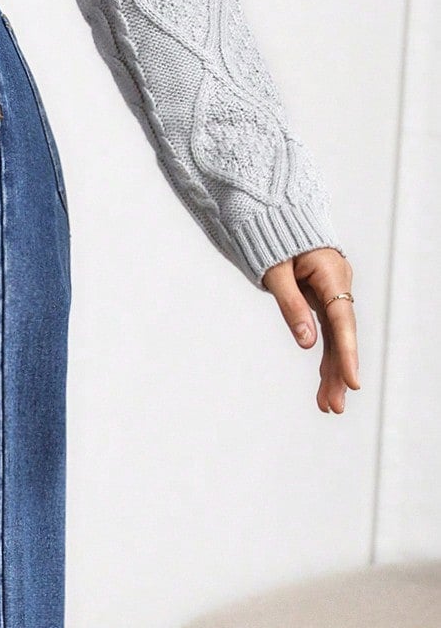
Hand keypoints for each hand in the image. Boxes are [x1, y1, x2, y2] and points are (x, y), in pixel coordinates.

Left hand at [262, 247, 358, 413]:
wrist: (278, 220)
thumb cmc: (275, 241)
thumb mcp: (276, 272)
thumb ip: (291, 305)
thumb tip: (307, 343)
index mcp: (331, 274)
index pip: (342, 321)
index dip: (347, 353)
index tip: (352, 381)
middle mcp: (339, 286)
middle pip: (342, 336)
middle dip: (339, 373)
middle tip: (334, 408)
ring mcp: (334, 296)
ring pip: (337, 340)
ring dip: (332, 373)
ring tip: (328, 407)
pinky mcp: (325, 303)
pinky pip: (329, 335)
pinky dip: (326, 359)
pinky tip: (325, 386)